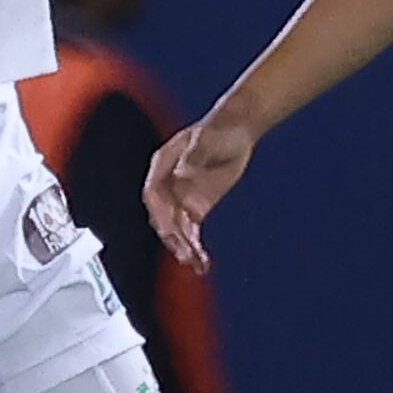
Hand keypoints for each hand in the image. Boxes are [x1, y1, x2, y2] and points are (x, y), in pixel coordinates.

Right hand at [143, 114, 256, 275]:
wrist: (239, 129)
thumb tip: (182, 172)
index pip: (153, 193)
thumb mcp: (207, 139)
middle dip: (172, 236)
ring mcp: (181, 197)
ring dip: (183, 247)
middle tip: (184, 254)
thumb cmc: (220, 129)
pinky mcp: (196, 207)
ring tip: (195, 264)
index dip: (159, 212)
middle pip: (163, 215)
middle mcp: (168, 184)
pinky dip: (195, 247)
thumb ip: (194, 156)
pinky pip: (191, 231)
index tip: (169, 228)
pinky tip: (202, 262)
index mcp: (163, 165)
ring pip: (176, 228)